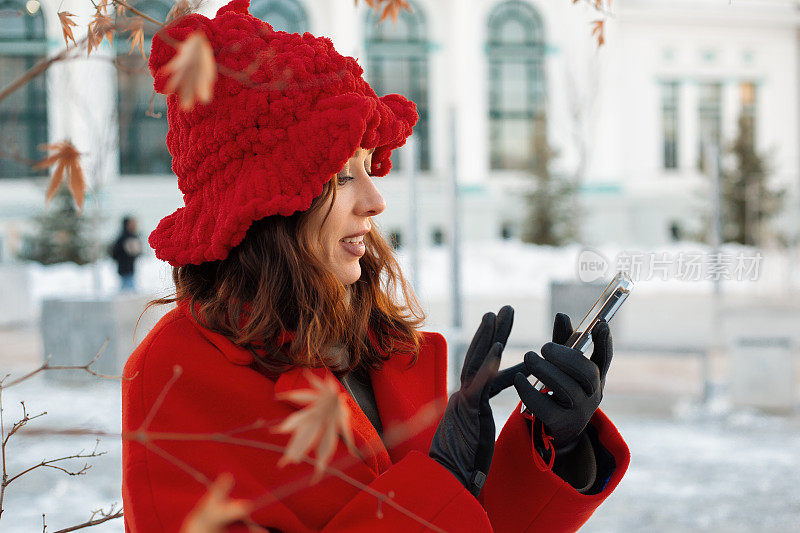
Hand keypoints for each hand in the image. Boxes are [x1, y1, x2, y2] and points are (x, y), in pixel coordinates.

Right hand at [429, 305, 513, 496]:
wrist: (447, 479)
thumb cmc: (461, 463)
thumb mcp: (473, 435)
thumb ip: (476, 419)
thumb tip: (477, 418)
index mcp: (466, 400)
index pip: (484, 369)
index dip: (494, 349)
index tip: (502, 331)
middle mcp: (462, 395)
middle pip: (479, 356)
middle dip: (493, 331)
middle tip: (505, 310)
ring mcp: (464, 400)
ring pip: (477, 362)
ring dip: (490, 336)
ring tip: (499, 315)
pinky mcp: (468, 410)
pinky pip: (481, 383)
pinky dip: (490, 364)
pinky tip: (500, 347)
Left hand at [512, 313, 612, 452]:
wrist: (559, 428)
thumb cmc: (561, 386)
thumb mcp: (564, 365)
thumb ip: (564, 341)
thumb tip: (562, 315)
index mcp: (597, 376)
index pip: (605, 358)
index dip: (605, 342)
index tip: (600, 323)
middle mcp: (593, 393)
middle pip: (587, 373)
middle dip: (566, 357)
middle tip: (544, 346)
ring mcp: (579, 411)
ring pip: (567, 389)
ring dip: (545, 370)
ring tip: (528, 356)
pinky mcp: (560, 424)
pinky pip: (545, 407)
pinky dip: (529, 391)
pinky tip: (518, 378)